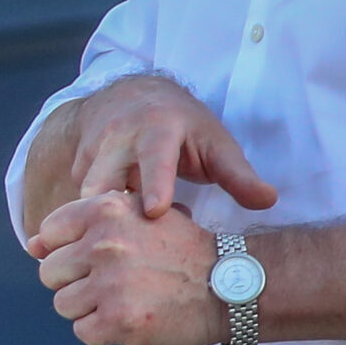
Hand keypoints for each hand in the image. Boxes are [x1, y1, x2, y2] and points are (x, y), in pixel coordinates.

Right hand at [20, 75, 274, 236]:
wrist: (132, 95)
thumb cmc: (183, 125)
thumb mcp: (214, 142)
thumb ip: (238, 175)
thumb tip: (269, 201)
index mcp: (157, 127)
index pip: (154, 157)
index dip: (154, 184)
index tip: (155, 212)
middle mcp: (118, 136)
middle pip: (105, 180)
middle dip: (110, 213)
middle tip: (132, 247)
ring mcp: (92, 151)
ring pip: (85, 196)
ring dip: (99, 224)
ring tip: (126, 249)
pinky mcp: (77, 165)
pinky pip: (79, 201)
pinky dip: (91, 222)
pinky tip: (113, 238)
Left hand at [32, 191, 223, 344]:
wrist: (229, 284)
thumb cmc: (180, 251)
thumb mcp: (138, 216)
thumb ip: (84, 224)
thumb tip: (32, 245)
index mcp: (105, 209)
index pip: (49, 233)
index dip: (68, 251)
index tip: (95, 259)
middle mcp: (104, 242)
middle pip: (50, 273)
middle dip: (76, 282)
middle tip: (112, 285)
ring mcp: (111, 282)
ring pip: (63, 304)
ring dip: (88, 310)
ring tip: (123, 302)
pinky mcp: (119, 319)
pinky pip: (82, 332)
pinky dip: (102, 333)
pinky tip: (129, 321)